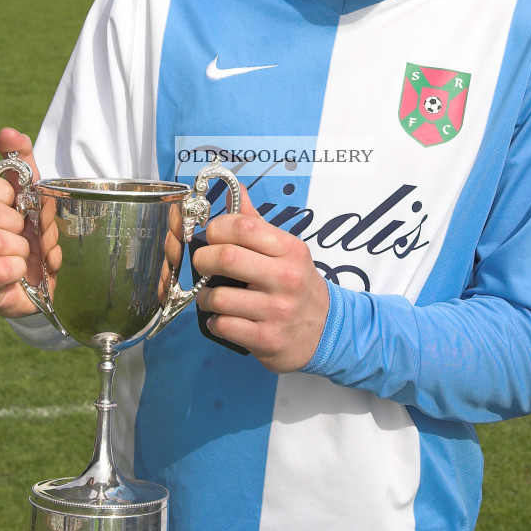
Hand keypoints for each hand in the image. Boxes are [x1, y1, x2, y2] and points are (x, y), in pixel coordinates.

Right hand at [0, 128, 59, 318]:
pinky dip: (19, 268)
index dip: (7, 192)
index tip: (16, 203)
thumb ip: (19, 160)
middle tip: (22, 231)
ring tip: (22, 252)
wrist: (42, 275)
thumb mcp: (28, 190)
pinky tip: (19, 271)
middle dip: (17, 221)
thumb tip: (8, 133)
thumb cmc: (28, 228)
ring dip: (21, 246)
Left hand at [193, 187, 328, 372]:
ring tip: (211, 296)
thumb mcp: (287, 251)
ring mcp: (278, 311)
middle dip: (202, 260)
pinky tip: (223, 318)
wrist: (328, 331)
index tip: (212, 237)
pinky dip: (215, 321)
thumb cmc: (298, 286)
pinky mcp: (267, 339)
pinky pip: (224, 325)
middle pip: (226, 258)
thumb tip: (237, 191)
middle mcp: (287, 278)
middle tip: (202, 265)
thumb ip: (257, 224)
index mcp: (290, 250)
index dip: (217, 228)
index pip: (243, 226)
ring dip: (204, 297)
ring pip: (218, 296)